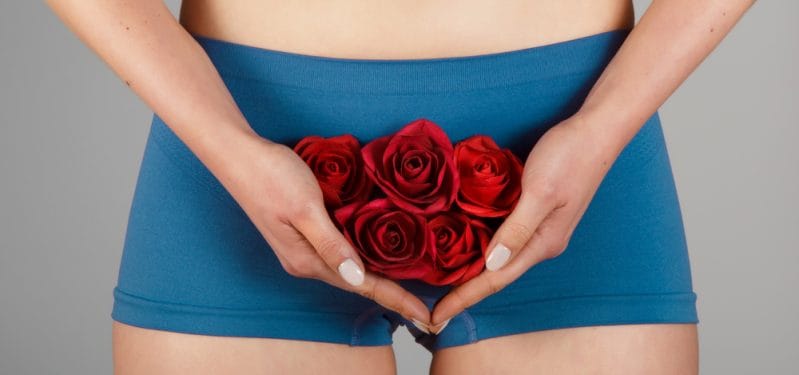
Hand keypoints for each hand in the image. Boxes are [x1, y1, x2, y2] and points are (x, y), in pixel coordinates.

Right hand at [213, 133, 432, 328]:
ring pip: (349, 267)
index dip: (396, 299)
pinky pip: (340, 250)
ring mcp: (302, 248)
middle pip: (358, 282)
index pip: (362, 286)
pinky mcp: (302, 233)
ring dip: (378, 276)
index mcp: (307, 260)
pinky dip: (363, 255)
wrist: (238, 155)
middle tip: (424, 306)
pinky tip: (378, 253)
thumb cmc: (270, 176)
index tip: (425, 315)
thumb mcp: (306, 209)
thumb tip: (358, 276)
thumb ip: (331, 243)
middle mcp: (305, 261)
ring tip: (409, 285)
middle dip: (391, 293)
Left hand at [429, 115, 620, 331]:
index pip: (496, 279)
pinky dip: (481, 244)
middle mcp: (542, 242)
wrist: (597, 130)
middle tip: (431, 306)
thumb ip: (516, 229)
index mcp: (544, 243)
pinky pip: (502, 235)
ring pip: (498, 255)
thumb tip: (491, 264)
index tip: (436, 317)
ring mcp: (540, 227)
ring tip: (440, 281)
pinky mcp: (535, 211)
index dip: (464, 298)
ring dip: (471, 269)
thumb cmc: (570, 156)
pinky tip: (462, 243)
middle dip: (464, 291)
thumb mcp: (539, 192)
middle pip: (496, 273)